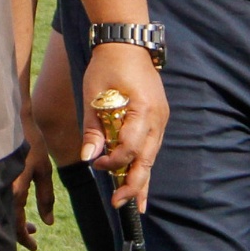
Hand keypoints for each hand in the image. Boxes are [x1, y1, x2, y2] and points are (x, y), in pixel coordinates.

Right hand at [11, 111, 53, 250]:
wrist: (9, 119)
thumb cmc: (30, 142)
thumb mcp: (43, 169)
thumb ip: (46, 197)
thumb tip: (48, 222)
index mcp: (14, 190)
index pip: (16, 225)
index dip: (24, 240)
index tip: (35, 247)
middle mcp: (1, 190)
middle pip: (6, 222)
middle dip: (21, 232)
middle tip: (34, 234)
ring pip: (3, 212)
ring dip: (16, 220)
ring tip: (32, 223)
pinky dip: (9, 208)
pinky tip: (18, 206)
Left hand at [77, 44, 167, 211]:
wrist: (126, 44)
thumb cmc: (106, 67)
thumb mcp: (93, 96)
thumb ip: (93, 129)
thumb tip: (89, 158)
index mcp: (143, 111)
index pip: (130, 148)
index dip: (113, 162)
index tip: (96, 164)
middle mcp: (157, 118)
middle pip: (146, 160)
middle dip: (133, 185)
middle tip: (119, 204)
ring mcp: (160, 119)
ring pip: (151, 157)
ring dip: (141, 180)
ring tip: (136, 206)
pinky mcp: (157, 119)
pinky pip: (150, 147)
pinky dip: (143, 164)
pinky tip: (139, 182)